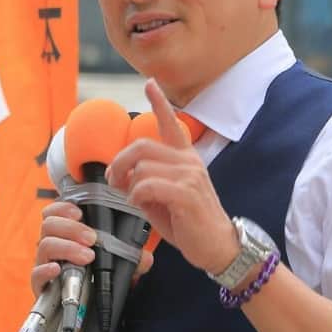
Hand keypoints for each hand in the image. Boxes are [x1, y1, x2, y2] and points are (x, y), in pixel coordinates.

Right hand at [31, 200, 153, 295]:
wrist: (84, 317)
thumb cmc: (95, 284)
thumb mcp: (116, 269)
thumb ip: (131, 261)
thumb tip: (145, 259)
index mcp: (66, 236)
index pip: (55, 212)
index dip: (64, 207)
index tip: (80, 212)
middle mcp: (53, 247)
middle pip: (49, 224)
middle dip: (72, 228)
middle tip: (92, 238)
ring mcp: (45, 265)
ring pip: (45, 245)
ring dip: (67, 247)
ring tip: (87, 257)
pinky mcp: (41, 286)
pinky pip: (36, 274)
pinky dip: (46, 270)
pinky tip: (57, 270)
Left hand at [106, 79, 238, 274]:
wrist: (218, 247)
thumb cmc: (190, 223)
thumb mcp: (164, 198)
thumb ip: (146, 181)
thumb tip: (122, 176)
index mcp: (185, 158)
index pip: (171, 124)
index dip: (159, 102)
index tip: (150, 84)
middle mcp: (188, 161)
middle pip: (141, 146)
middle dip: (119, 162)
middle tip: (113, 181)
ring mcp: (189, 175)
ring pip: (142, 167)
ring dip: (128, 186)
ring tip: (133, 199)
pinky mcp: (186, 193)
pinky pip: (148, 185)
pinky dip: (136, 195)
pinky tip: (140, 205)